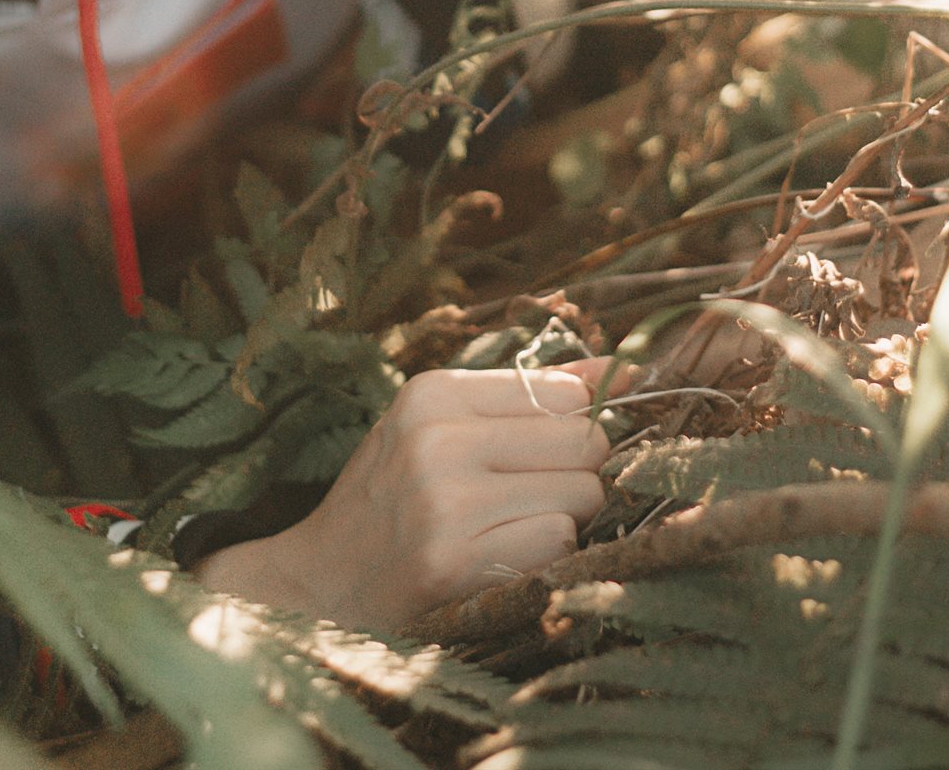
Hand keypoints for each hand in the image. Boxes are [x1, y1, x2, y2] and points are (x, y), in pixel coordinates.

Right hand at [190, 360, 611, 630]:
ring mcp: (444, 502)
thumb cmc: (394, 495)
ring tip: (508, 527)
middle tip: (526, 496)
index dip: (573, 428)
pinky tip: (499, 557)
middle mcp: (436, 440)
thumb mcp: (441, 425)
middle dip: (576, 474)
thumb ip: (533, 392)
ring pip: (582, 495)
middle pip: (585, 442)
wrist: (321, 581)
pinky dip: (544, 556)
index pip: (565, 394)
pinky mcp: (454, 561)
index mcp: (431, 394)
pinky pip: (558, 544)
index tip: (542, 454)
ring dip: (563, 518)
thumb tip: (628, 367)